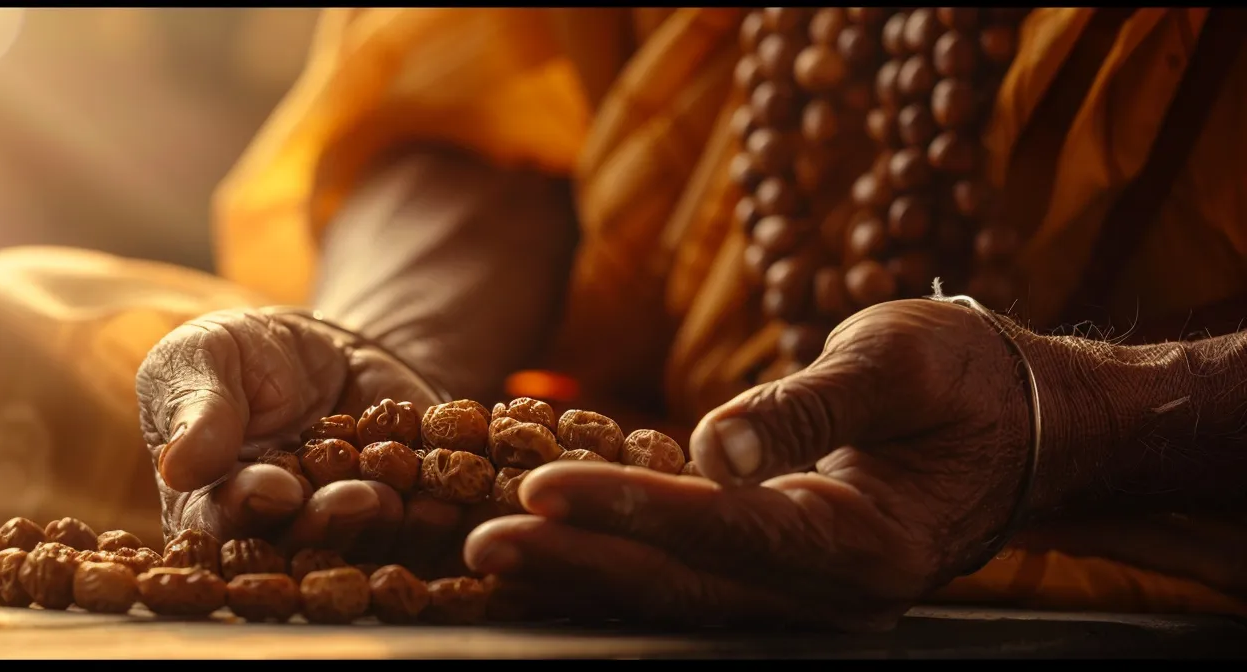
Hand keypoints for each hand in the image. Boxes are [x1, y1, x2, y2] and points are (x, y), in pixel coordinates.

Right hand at [136, 308, 458, 557]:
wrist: (333, 350)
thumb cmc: (246, 355)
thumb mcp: (207, 357)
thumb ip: (196, 408)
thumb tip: (178, 465)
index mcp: (211, 507)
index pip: (223, 522)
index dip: (249, 509)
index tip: (275, 487)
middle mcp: (278, 539)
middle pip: (299, 546)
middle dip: (328, 523)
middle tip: (355, 497)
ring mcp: (346, 539)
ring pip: (365, 547)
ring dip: (386, 525)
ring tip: (402, 494)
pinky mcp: (404, 527)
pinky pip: (422, 535)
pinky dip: (436, 520)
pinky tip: (449, 497)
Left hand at [464, 299, 1034, 629]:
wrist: (1020, 426)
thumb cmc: (963, 377)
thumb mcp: (897, 362)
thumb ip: (807, 408)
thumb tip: (715, 447)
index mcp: (870, 541)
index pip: (732, 530)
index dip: (633, 510)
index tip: (541, 486)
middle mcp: (835, 591)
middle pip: (687, 584)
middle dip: (579, 561)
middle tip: (482, 542)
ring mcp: (805, 596)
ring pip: (676, 594)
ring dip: (581, 573)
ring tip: (488, 555)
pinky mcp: (776, 578)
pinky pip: (685, 580)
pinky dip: (612, 566)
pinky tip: (544, 553)